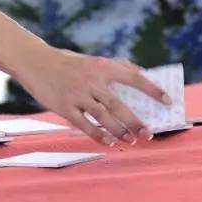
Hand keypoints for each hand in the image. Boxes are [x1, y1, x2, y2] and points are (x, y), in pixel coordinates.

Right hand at [12, 47, 165, 145]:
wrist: (34, 61)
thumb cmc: (66, 62)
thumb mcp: (91, 59)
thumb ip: (116, 66)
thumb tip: (140, 74)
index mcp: (101, 66)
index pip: (133, 77)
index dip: (152, 89)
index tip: (168, 101)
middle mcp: (91, 81)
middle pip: (119, 105)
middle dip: (136, 122)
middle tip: (149, 134)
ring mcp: (77, 95)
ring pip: (103, 117)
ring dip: (120, 131)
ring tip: (132, 140)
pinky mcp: (64, 107)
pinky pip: (84, 125)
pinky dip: (98, 135)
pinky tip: (109, 142)